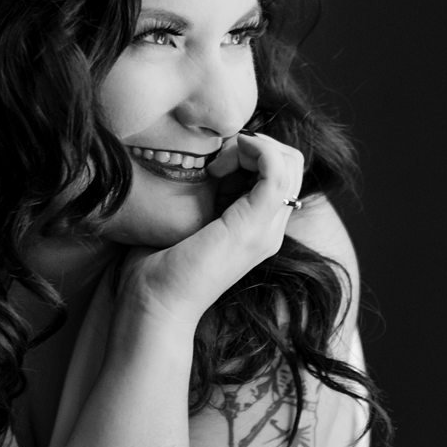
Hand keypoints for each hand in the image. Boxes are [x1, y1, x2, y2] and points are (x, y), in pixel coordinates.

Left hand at [118, 131, 304, 326]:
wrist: (155, 302)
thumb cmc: (159, 265)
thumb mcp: (188, 218)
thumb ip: (205, 193)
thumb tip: (200, 161)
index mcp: (257, 226)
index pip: (279, 172)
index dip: (251, 151)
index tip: (210, 162)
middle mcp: (270, 228)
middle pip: (291, 163)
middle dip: (255, 144)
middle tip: (215, 159)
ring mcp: (267, 229)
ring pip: (289, 162)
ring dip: (251, 146)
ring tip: (215, 164)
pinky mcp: (255, 225)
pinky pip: (276, 170)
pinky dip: (254, 150)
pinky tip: (219, 163)